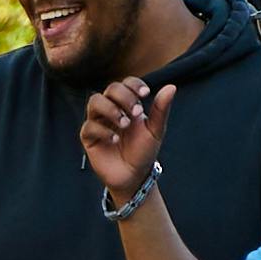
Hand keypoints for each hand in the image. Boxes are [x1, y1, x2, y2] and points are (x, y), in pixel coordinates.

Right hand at [77, 76, 162, 205]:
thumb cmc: (143, 151)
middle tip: (135, 112)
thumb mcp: (155, 130)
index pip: (126, 83)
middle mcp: (111, 109)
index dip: (133, 84)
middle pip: (110, 89)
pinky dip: (103, 131)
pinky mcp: (89, 137)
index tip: (145, 94)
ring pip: (95, 102)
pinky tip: (115, 140)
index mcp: (127, 104)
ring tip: (124, 124)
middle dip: (124, 97)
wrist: (134, 176)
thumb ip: (160, 109)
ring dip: (110, 109)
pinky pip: (89, 126)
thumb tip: (171, 87)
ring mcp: (98, 122)